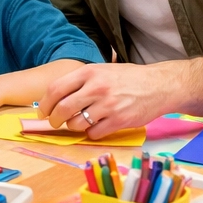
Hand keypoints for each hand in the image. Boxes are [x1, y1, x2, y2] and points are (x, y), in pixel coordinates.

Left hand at [37, 63, 175, 138]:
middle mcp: (96, 88)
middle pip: (63, 109)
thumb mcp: (102, 70)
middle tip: (55, 122)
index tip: (43, 112)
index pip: (56, 89)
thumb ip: (81, 81)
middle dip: (54, 120)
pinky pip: (94, 133)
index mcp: (89, 72)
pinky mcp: (119, 121)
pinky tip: (98, 126)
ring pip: (76, 123)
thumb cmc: (128, 78)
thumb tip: (56, 98)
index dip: (45, 103)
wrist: (159, 85)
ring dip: (74, 126)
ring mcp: (108, 105)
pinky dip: (92, 133)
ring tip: (80, 121)